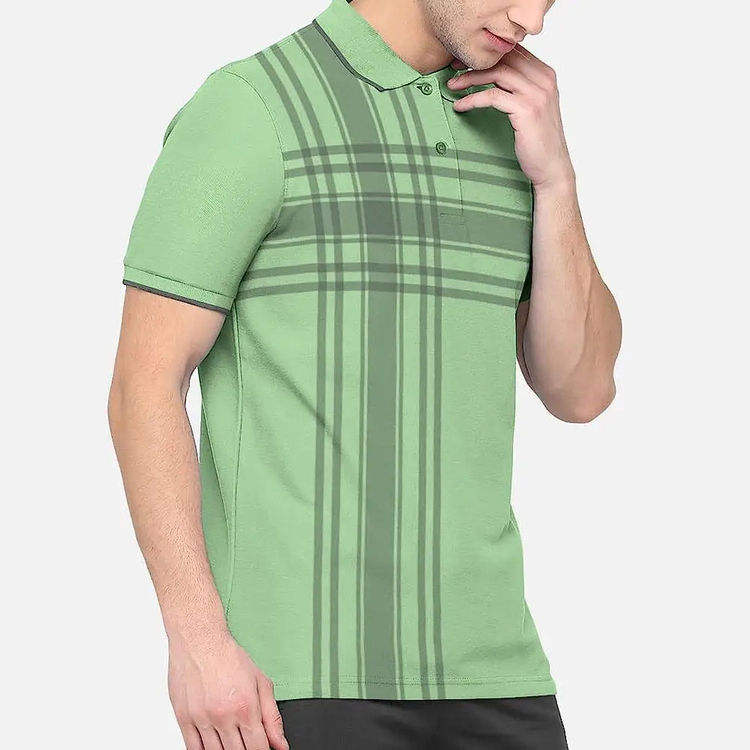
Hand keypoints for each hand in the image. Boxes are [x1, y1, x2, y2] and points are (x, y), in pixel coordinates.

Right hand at [168, 631, 288, 749]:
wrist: (200, 640)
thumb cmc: (229, 657)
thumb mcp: (260, 683)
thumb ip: (272, 717)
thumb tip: (281, 745)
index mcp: (246, 707)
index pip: (258, 748)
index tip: (262, 749)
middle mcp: (223, 716)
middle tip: (246, 741)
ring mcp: (202, 719)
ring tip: (231, 740)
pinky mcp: (184, 718)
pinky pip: (193, 749)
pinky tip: (213, 746)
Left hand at [448, 47, 574, 190]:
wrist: (551, 167)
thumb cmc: (538, 141)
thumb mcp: (531, 107)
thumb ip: (519, 88)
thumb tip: (494, 75)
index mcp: (545, 74)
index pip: (513, 51)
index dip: (487, 52)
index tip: (464, 61)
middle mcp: (544, 79)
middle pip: (504, 58)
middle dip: (474, 61)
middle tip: (453, 68)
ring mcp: (537, 94)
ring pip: (497, 72)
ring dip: (470, 78)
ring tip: (452, 86)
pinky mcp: (526, 110)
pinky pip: (492, 96)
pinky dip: (472, 99)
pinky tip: (460, 106)